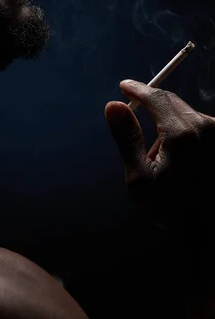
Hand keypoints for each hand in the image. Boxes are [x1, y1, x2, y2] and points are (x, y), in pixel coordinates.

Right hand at [105, 80, 214, 231]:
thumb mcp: (141, 178)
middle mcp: (207, 127)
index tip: (124, 86)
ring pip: (187, 115)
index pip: (156, 98)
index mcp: (182, 134)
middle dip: (153, 112)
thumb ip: (127, 138)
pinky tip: (187, 166)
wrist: (207, 232)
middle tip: (146, 144)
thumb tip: (113, 105)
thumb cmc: (174, 209)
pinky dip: (188, 137)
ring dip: (172, 128)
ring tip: (169, 166)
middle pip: (172, 103)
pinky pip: (201, 127)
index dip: (138, 89)